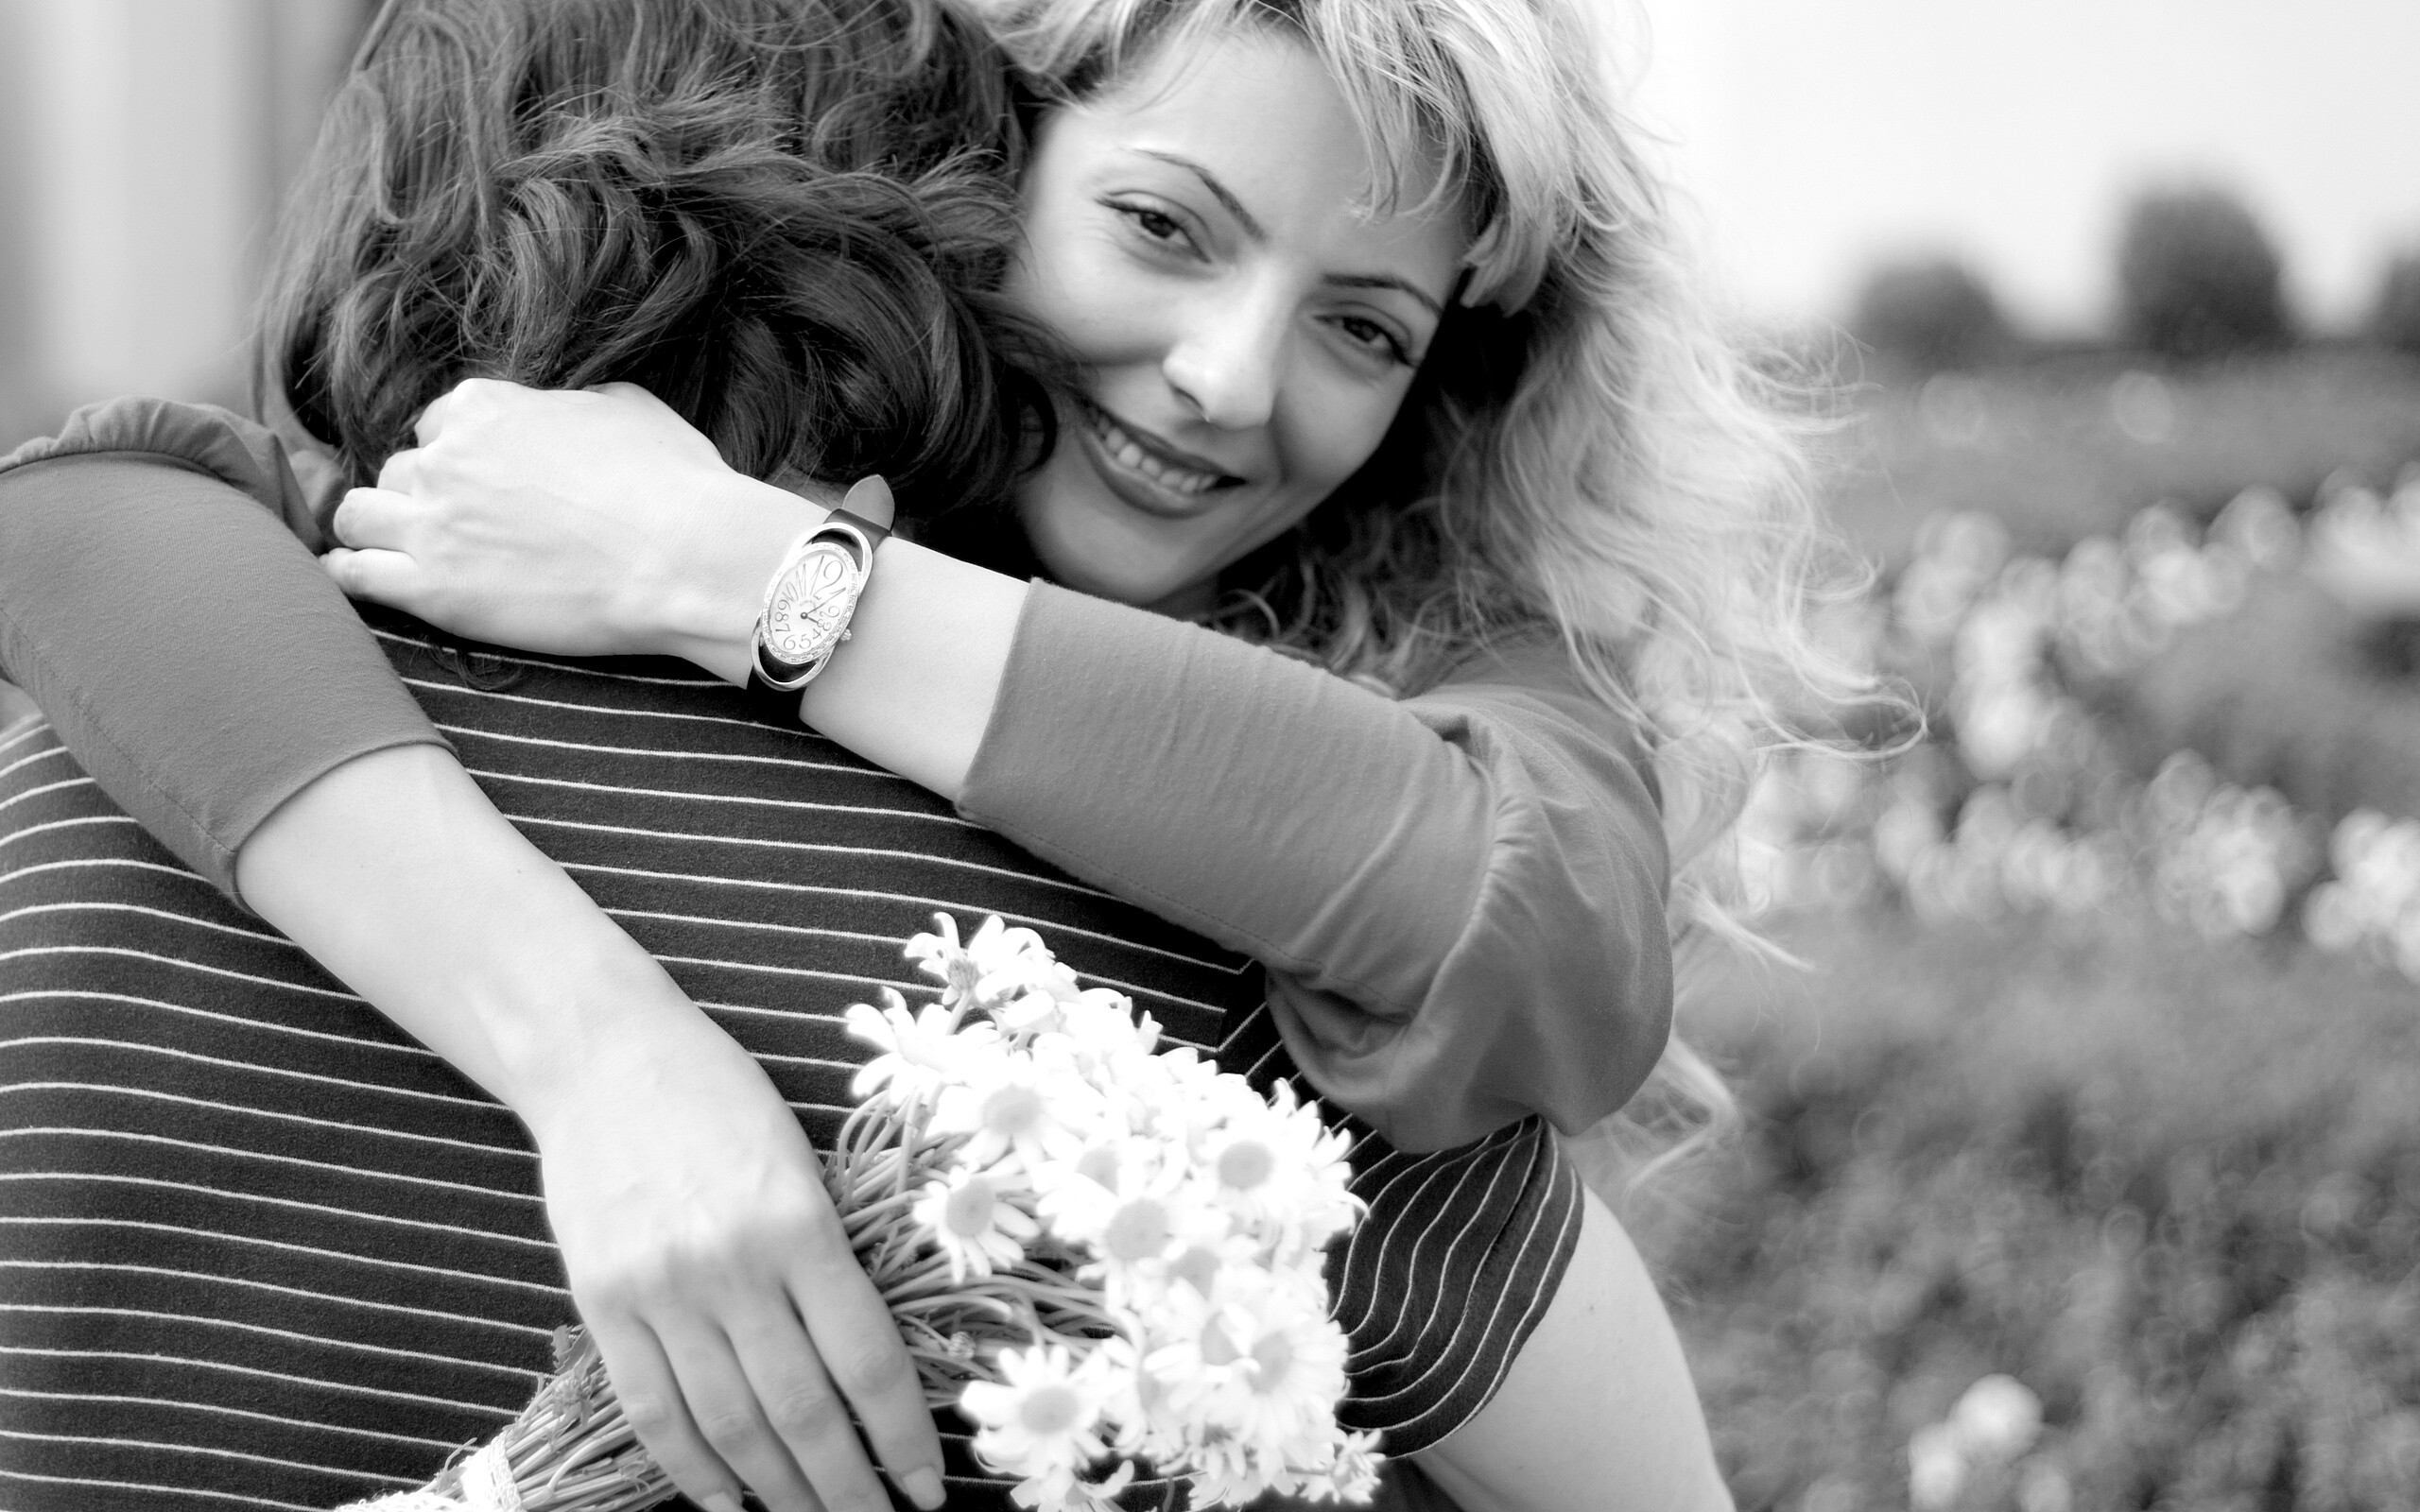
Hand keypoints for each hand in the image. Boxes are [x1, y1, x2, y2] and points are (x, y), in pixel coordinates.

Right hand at [235, 744, 946, 1511]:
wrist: (603, 1055)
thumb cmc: (721, 1098)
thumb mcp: (801, 1162)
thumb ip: (828, 1261)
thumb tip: (867, 1373)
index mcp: (800, 1222)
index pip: (865, 1361)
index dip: (900, 1439)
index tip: (927, 1489)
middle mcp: (732, 1264)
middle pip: (800, 1411)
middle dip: (845, 1487)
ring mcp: (661, 1288)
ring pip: (729, 1424)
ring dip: (778, 1491)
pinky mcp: (601, 1301)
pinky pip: (652, 1408)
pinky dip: (693, 1468)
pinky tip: (729, 1503)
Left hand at [323, 379, 816, 678]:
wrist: (685, 559)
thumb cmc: (672, 483)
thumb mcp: (627, 406)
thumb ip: (570, 402)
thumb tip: (564, 409)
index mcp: (485, 408)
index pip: (440, 423)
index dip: (462, 454)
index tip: (486, 482)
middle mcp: (445, 459)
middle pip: (400, 470)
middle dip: (426, 495)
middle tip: (463, 527)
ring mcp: (433, 526)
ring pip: (357, 515)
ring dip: (377, 528)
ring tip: (405, 551)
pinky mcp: (433, 591)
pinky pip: (353, 576)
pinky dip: (350, 575)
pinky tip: (364, 580)